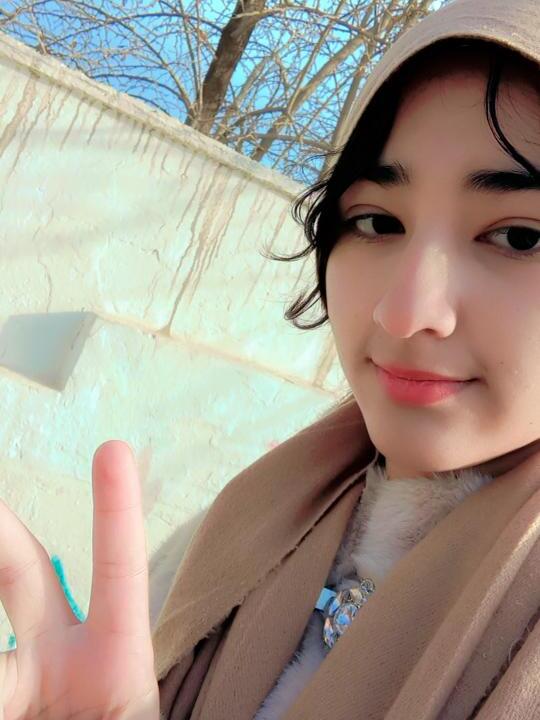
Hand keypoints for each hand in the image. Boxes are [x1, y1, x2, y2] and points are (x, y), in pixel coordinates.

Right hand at [0, 440, 158, 718]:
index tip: (114, 449)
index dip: (117, 512)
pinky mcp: (0, 697)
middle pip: (22, 572)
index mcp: (111, 665)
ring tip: (13, 682)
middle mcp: (54, 665)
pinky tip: (7, 689)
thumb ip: (104, 693)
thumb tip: (11, 672)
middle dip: (2, 531)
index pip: (116, 574)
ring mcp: (16, 685)